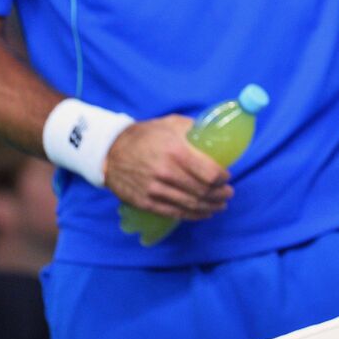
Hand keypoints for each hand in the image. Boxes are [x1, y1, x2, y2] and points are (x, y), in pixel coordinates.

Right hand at [104, 116, 231, 219]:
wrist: (110, 151)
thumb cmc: (145, 135)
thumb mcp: (171, 123)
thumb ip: (194, 129)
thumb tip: (216, 135)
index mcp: (176, 151)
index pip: (209, 173)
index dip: (222, 178)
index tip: (227, 177)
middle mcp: (167, 173)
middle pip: (202, 191)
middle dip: (220, 194)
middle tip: (228, 193)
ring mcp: (155, 190)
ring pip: (191, 204)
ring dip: (210, 207)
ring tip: (220, 205)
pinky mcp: (146, 202)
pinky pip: (175, 213)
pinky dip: (193, 215)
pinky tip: (203, 213)